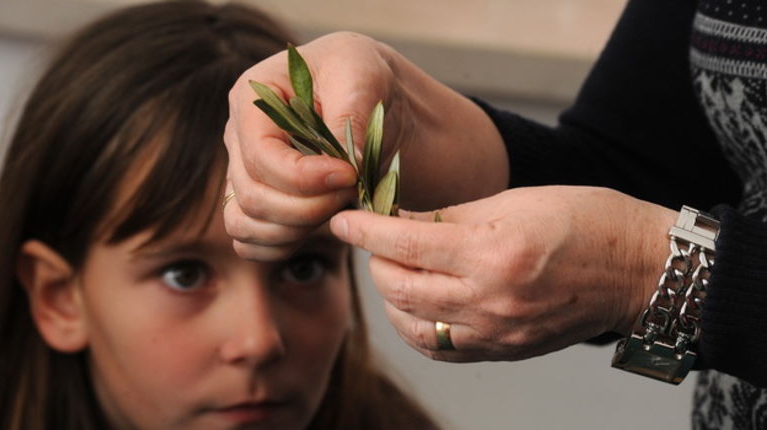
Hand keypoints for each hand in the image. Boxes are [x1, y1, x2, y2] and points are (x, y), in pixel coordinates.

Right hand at [223, 32, 507, 259]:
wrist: (377, 101)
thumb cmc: (365, 76)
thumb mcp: (362, 74)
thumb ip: (348, 112)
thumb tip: (341, 162)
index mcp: (251, 99)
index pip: (260, 156)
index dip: (303, 178)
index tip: (350, 174)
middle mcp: (238, 139)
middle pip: (253, 197)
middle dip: (308, 207)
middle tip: (353, 191)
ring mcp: (243, 174)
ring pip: (244, 225)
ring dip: (296, 231)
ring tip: (341, 208)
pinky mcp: (259, 204)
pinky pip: (250, 243)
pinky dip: (283, 247)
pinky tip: (321, 229)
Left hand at [329, 186, 676, 361]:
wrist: (636, 269)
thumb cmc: (584, 220)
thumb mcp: (513, 200)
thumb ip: (450, 215)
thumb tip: (400, 219)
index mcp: (492, 252)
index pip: (403, 242)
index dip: (363, 229)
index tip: (343, 219)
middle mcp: (490, 300)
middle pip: (398, 287)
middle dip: (375, 259)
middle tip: (378, 237)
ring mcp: (496, 333)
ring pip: (410, 324)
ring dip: (391, 295)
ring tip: (398, 268)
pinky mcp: (503, 351)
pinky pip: (439, 348)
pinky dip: (415, 326)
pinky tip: (416, 304)